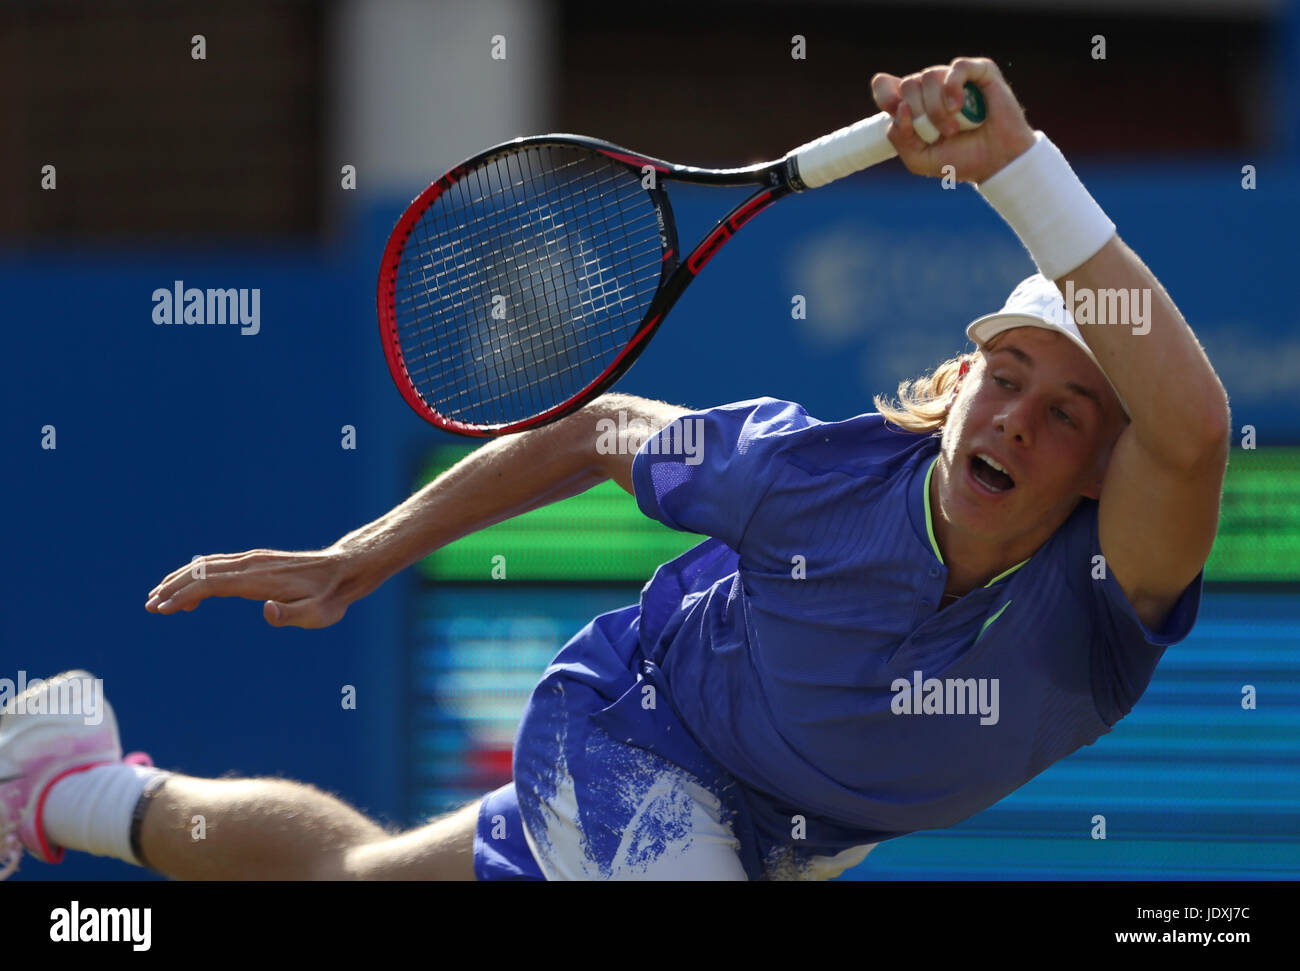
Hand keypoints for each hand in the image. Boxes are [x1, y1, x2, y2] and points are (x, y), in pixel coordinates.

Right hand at [145, 546, 375, 628]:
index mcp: (258, 579)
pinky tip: (192, 590)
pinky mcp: (257, 561)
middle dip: (172, 588)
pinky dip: (198, 575)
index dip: (182, 596)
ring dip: (181, 579)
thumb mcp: (317, 614)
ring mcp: (253, 560)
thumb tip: (267, 611)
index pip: (210, 584)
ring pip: (207, 565)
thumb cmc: (330, 598)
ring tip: (159, 596)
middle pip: (201, 572)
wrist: (344, 570)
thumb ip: (291, 615)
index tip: (160, 609)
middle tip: (149, 607)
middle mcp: (251, 564)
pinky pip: (219, 564)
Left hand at [871, 57, 1035, 184]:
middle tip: (938, 135)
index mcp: (914, 105)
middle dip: (918, 114)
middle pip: (907, 84)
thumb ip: (899, 139)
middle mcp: (932, 89)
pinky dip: (952, 88)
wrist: (997, 163)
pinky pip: (956, 67)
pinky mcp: (979, 71)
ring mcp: (955, 78)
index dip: (885, 96)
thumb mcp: (919, 160)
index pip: (885, 85)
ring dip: (937, 108)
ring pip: (928, 76)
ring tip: (953, 129)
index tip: (897, 114)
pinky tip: (958, 107)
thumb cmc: (961, 160)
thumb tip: (900, 108)